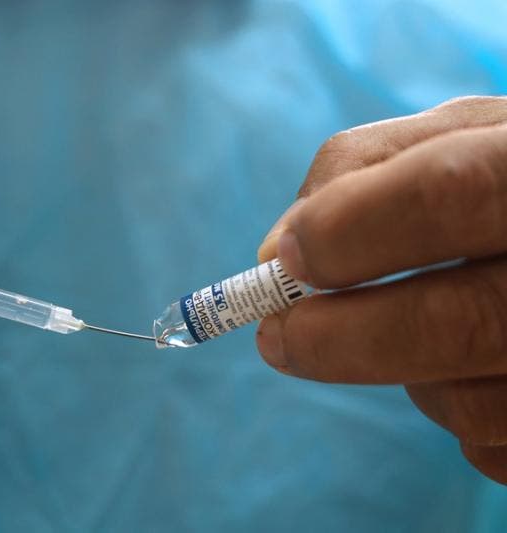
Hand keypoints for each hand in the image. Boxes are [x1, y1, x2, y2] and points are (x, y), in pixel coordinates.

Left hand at [256, 96, 506, 483]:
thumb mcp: (460, 135)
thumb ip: (362, 167)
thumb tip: (274, 255)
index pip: (448, 194)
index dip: (347, 231)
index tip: (283, 259)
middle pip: (455, 324)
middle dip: (335, 340)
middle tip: (274, 338)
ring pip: (465, 404)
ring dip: (401, 374)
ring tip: (409, 327)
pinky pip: (489, 450)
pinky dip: (451, 412)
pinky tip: (468, 364)